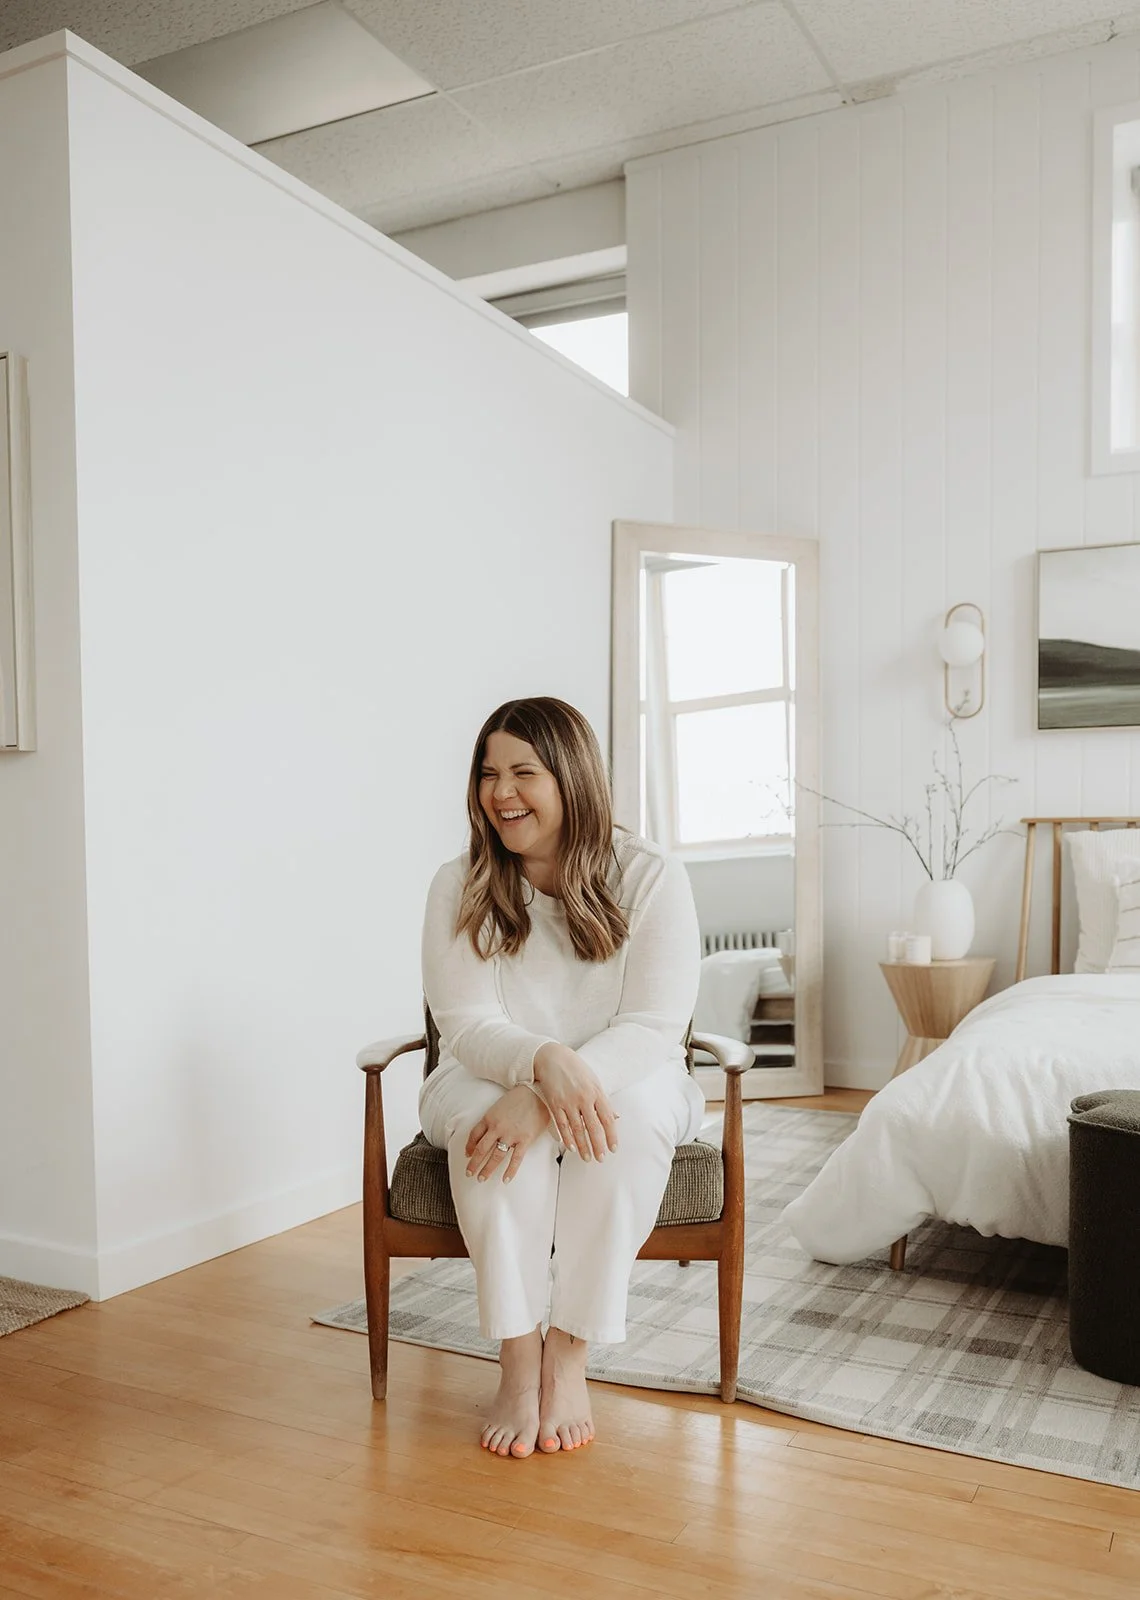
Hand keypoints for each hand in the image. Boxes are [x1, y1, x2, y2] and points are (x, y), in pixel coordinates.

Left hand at [464, 1086, 551, 1183]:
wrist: (537, 1092)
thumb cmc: (520, 1097)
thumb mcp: (500, 1105)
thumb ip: (494, 1119)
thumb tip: (491, 1131)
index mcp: (489, 1117)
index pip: (474, 1135)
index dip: (469, 1146)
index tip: (467, 1155)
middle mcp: (497, 1127)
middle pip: (481, 1149)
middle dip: (473, 1163)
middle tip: (469, 1173)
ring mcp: (510, 1134)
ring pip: (495, 1156)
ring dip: (487, 1169)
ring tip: (481, 1179)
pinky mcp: (524, 1139)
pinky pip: (515, 1159)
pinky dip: (510, 1171)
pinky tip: (505, 1180)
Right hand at [532, 1043, 618, 1161]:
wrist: (553, 1057)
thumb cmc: (576, 1070)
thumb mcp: (594, 1081)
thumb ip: (603, 1100)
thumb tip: (616, 1117)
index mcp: (597, 1092)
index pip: (607, 1118)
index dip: (611, 1136)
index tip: (613, 1149)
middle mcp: (584, 1098)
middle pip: (594, 1127)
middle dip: (598, 1145)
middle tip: (601, 1159)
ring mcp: (569, 1101)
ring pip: (577, 1129)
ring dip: (583, 1146)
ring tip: (587, 1158)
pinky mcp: (555, 1103)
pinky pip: (562, 1125)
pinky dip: (567, 1138)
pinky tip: (571, 1148)